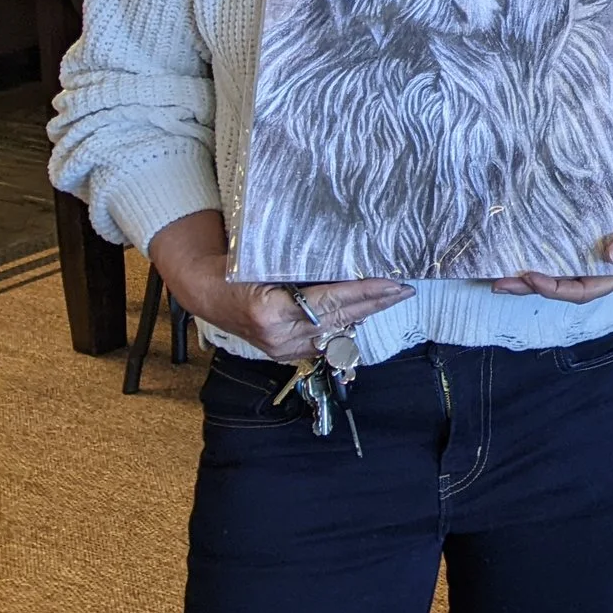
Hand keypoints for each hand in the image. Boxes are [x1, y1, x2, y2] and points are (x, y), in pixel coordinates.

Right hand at [146, 209, 411, 359]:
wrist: (206, 293)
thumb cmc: (234, 268)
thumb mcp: (262, 258)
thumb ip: (299, 264)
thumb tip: (346, 257)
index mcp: (270, 311)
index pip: (331, 301)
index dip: (365, 292)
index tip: (393, 282)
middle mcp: (278, 336)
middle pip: (339, 319)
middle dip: (376, 303)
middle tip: (406, 288)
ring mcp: (281, 349)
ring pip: (336, 331)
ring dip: (367, 313)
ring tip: (394, 297)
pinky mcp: (284, 354)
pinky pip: (325, 340)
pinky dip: (348, 323)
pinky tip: (367, 310)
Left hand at [492, 160, 612, 302]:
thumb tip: (610, 253)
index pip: (584, 289)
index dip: (555, 287)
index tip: (529, 277)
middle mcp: (610, 276)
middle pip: (567, 289)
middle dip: (532, 287)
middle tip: (498, 281)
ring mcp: (605, 267)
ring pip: (566, 279)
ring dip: (535, 278)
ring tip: (504, 273)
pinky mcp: (602, 254)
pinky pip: (571, 264)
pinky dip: (549, 263)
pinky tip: (531, 256)